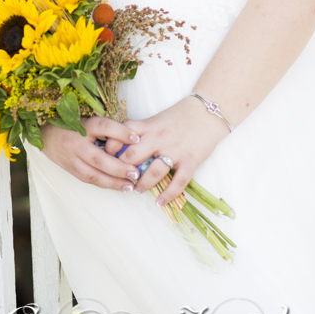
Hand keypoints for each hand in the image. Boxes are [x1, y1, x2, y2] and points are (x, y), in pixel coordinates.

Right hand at [40, 116, 142, 190]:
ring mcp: (72, 159)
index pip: (103, 127)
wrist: (46, 134)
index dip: (120, 132)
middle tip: (136, 173)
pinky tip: (118, 186)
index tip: (137, 138)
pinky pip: (89, 180)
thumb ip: (107, 127)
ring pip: (93, 174)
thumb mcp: (88, 119)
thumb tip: (132, 136)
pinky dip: (104, 184)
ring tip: (130, 185)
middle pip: (98, 158)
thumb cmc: (72, 124)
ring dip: (113, 182)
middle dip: (118, 168)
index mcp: (82, 126)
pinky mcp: (71, 170)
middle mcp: (76, 143)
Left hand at [105, 95, 228, 204]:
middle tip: (121, 177)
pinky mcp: (190, 161)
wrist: (208, 112)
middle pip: (133, 156)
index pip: (122, 135)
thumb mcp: (157, 118)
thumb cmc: (181, 115)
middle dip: (123, 169)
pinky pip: (177, 182)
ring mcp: (175, 151)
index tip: (106, 156)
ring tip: (137, 189)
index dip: (111, 147)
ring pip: (152, 172)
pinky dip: (168, 195)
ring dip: (142, 184)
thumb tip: (122, 145)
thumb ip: (141, 131)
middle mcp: (159, 138)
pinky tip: (160, 201)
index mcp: (149, 125)